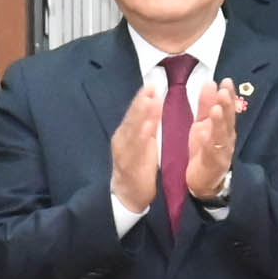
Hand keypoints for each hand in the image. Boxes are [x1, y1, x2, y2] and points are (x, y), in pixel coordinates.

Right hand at [108, 78, 163, 216]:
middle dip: (140, 102)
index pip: (135, 112)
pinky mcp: (128, 167)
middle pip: (132, 118)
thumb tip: (154, 99)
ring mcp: (124, 153)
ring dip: (139, 116)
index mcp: (128, 132)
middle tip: (150, 86)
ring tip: (148, 101)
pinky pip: (135, 151)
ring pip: (131, 132)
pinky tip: (147, 128)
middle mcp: (123, 140)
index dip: (142, 98)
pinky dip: (140, 138)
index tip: (152, 83)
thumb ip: (149, 121)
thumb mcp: (144, 140)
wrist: (128, 195)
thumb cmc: (137, 166)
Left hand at [184, 78, 244, 206]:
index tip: (226, 81)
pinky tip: (206, 134)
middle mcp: (226, 137)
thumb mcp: (202, 123)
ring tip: (217, 108)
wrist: (205, 180)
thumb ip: (206, 104)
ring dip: (220, 122)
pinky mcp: (213, 163)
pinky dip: (209, 143)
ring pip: (222, 135)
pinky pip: (211, 152)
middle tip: (224, 90)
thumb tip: (211, 82)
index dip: (228, 95)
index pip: (228, 108)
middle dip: (227, 105)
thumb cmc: (204, 149)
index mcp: (223, 126)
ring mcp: (221, 151)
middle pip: (229, 120)